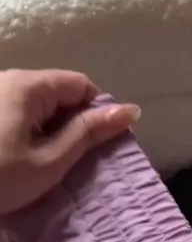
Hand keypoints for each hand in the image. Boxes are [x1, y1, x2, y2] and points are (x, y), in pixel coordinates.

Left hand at [0, 68, 139, 213]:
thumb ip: (88, 133)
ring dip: (49, 130)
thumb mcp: (49, 162)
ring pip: (36, 104)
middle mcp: (7, 78)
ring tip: (45, 163)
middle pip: (57, 91)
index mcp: (27, 85)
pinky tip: (20, 159)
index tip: (101, 146)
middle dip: (72, 122)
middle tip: (72, 161)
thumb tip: (129, 111)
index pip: (80, 84)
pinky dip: (28, 132)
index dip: (98, 112)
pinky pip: (16, 111)